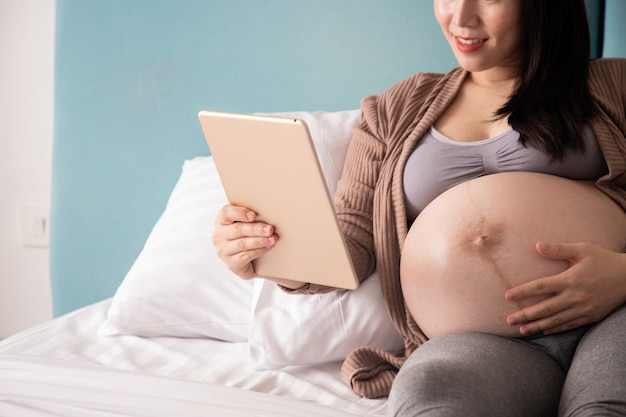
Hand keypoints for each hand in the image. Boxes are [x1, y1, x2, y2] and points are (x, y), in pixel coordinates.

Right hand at [212, 205, 276, 279]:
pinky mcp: (231, 263)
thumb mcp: (248, 224)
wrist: (250, 260)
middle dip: (256, 229)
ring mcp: (223, 250)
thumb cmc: (249, 236)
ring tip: (272, 239)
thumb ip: (252, 217)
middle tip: (270, 229)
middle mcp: (219, 235)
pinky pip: (245, 256)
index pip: (227, 213)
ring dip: (260, 241)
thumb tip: (268, 212)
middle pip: (238, 229)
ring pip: (242, 244)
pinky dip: (259, 251)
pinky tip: (267, 247)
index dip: (240, 213)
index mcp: (222, 220)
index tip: (253, 215)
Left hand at [505, 242, 625, 335]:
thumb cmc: (604, 259)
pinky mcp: (591, 316)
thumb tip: (537, 246)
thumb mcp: (582, 249)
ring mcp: (584, 309)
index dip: (523, 292)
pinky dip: (556, 329)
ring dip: (537, 326)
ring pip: (556, 320)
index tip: (508, 296)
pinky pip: (570, 325)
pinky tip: (544, 331)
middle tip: (508, 320)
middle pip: (545, 308)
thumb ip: (558, 249)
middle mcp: (576, 296)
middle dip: (525, 315)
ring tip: (522, 330)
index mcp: (571, 279)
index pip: (541, 286)